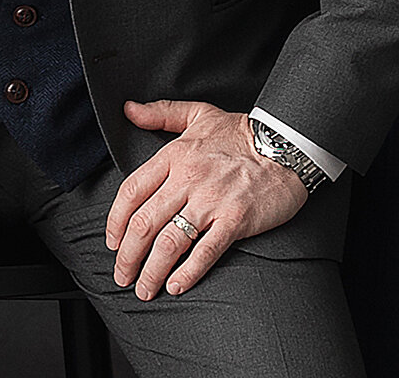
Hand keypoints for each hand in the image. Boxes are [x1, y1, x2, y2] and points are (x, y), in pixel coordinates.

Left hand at [104, 100, 308, 300]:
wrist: (286, 145)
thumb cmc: (242, 132)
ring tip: (145, 288)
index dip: (116, 221)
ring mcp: (211, 202)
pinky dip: (188, 273)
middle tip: (122, 275)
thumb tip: (129, 110)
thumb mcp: (198, 113)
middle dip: (128, 256)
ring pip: (169, 243)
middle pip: (144, 224)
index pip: (131, 192)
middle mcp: (187, 179)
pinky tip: (176, 286)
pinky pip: (205, 252)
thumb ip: (161, 112)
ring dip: (152, 270)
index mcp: (174, 156)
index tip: (112, 241)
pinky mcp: (235, 220)